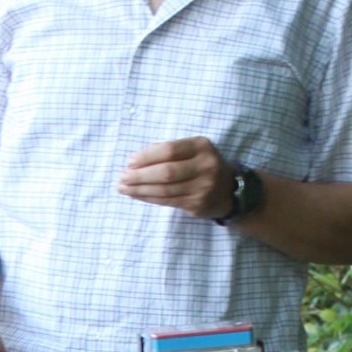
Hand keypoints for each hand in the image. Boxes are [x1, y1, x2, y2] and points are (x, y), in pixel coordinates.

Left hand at [117, 138, 234, 219]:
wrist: (229, 190)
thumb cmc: (202, 165)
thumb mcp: (193, 150)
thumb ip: (170, 151)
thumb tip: (135, 160)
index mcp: (202, 146)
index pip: (170, 150)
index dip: (147, 156)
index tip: (129, 162)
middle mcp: (205, 166)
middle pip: (166, 172)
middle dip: (140, 175)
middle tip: (122, 177)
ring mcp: (203, 187)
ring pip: (165, 189)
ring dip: (140, 189)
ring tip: (123, 187)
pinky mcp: (197, 204)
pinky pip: (167, 201)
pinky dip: (148, 198)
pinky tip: (136, 195)